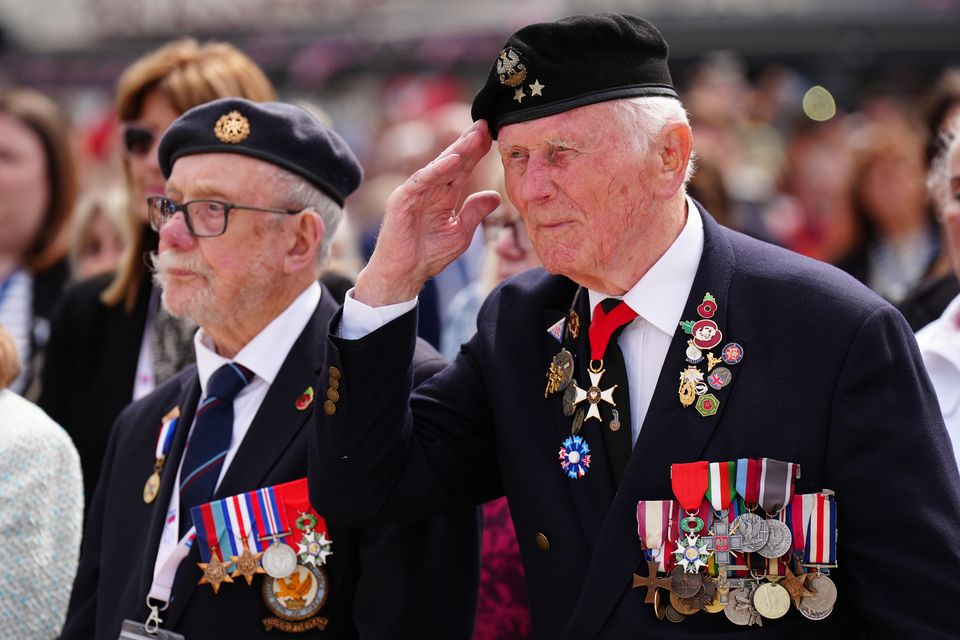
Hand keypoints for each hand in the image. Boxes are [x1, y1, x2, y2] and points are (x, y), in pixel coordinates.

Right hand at [355, 120, 500, 306]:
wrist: (404, 275)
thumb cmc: (428, 255)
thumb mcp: (461, 233)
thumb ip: (475, 212)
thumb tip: (495, 196)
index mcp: (443, 195)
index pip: (462, 168)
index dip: (477, 152)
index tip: (494, 135)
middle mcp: (429, 189)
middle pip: (452, 161)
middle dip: (468, 143)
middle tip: (485, 124)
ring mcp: (414, 192)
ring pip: (438, 166)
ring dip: (457, 150)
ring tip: (474, 136)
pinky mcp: (402, 200)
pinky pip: (422, 181)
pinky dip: (437, 170)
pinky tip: (454, 159)